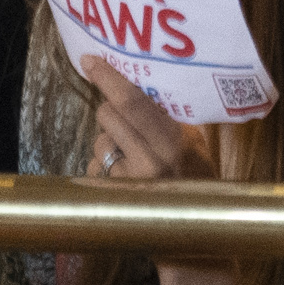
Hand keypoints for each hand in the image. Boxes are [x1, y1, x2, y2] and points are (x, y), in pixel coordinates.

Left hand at [76, 56, 217, 182]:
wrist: (193, 223)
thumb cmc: (194, 176)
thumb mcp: (193, 142)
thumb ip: (168, 117)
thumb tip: (135, 85)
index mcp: (172, 143)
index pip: (133, 103)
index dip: (109, 79)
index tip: (90, 61)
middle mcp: (148, 162)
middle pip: (108, 115)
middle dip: (110, 110)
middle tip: (123, 116)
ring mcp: (126, 181)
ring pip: (100, 142)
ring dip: (109, 143)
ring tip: (132, 158)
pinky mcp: (109, 196)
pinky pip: (94, 167)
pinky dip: (104, 167)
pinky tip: (124, 176)